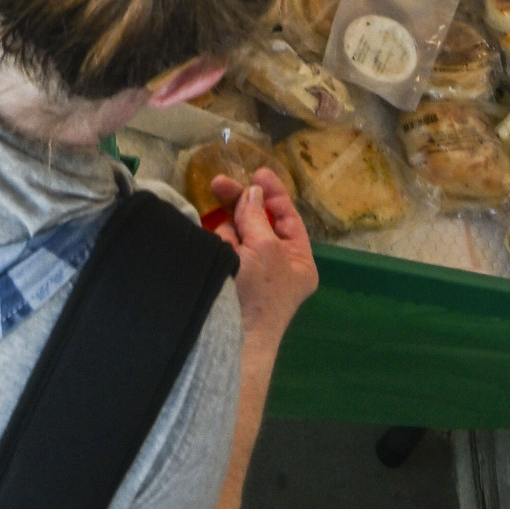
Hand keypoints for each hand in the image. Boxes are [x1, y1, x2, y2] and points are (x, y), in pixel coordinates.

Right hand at [206, 164, 316, 345]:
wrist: (233, 336)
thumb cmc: (261, 291)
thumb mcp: (265, 247)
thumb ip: (256, 216)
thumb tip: (252, 193)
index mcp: (298, 261)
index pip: (288, 218)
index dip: (273, 193)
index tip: (256, 172)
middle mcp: (276, 265)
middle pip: (259, 222)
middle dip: (241, 204)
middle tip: (217, 184)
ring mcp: (251, 273)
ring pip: (237, 234)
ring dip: (227, 227)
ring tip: (220, 234)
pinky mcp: (228, 278)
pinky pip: (222, 249)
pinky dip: (216, 242)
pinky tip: (211, 241)